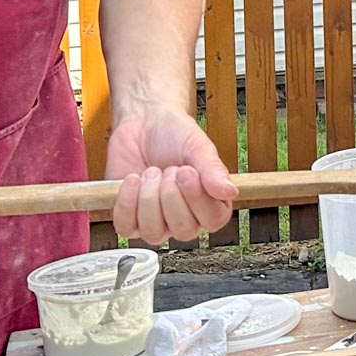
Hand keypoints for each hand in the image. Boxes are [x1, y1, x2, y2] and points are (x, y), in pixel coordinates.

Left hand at [104, 108, 237, 242]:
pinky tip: (133, 179)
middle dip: (171, 196)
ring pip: (153, 232)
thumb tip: (229, 191)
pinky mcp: (131, 218)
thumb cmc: (175, 134)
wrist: (143, 122)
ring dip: (148, 198)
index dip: (198, 199)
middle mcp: (186, 218)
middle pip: (183, 230)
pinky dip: (126, 202)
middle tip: (169, 169)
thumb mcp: (198, 146)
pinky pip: (126, 227)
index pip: (213, 220)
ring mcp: (157, 221)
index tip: (186, 172)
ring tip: (151, 172)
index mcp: (211, 203)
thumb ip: (213, 169)